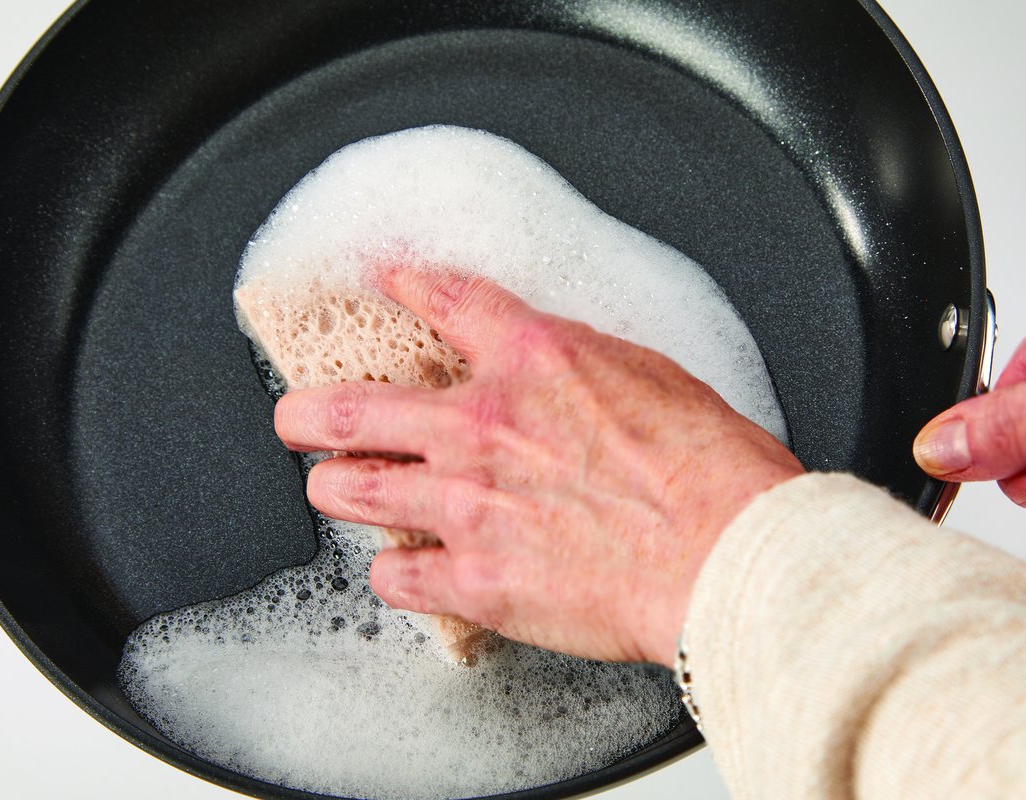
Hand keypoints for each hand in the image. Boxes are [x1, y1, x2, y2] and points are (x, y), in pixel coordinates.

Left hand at [273, 268, 803, 663]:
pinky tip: (402, 568)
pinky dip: (394, 570)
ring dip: (334, 486)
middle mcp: (484, 425)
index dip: (404, 282)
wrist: (728, 554)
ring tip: (331, 487)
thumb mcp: (652, 377)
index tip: (383, 278)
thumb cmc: (713, 470)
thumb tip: (563, 377)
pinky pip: (396, 576)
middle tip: (297, 414)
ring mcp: (469, 504)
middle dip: (308, 410)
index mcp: (535, 359)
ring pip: (353, 488)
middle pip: (352, 405)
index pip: (447, 299)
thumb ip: (583, 370)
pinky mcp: (476, 580)